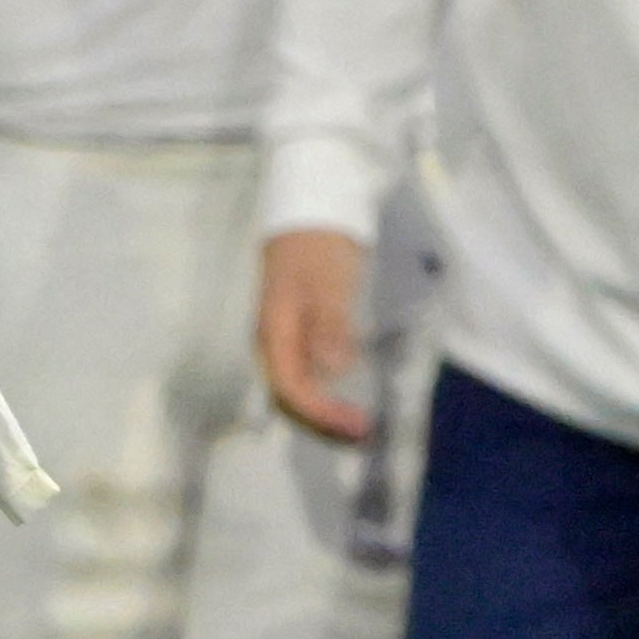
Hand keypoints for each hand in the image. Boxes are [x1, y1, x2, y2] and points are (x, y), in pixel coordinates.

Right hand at [258, 227, 373, 442]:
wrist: (311, 208)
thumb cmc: (317, 246)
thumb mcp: (328, 285)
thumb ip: (329, 327)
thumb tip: (331, 369)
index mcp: (275, 332)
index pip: (290, 389)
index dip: (321, 412)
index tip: (356, 423)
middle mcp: (276, 341)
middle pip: (291, 394)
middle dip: (324, 418)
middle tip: (363, 429)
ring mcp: (288, 336)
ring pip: (300, 385)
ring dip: (327, 407)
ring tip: (360, 420)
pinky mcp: (302, 329)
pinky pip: (310, 370)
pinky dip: (330, 388)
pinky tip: (352, 392)